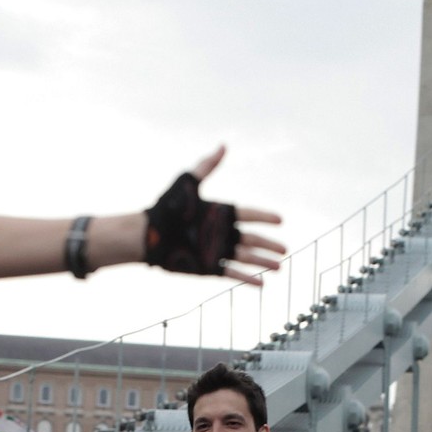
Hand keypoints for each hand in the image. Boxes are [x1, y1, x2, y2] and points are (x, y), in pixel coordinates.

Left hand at [143, 147, 285, 284]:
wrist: (148, 235)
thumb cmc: (165, 208)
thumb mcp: (187, 184)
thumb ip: (206, 166)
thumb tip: (223, 146)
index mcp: (219, 213)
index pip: (248, 214)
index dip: (264, 217)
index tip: (280, 220)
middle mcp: (220, 233)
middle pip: (251, 239)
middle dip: (268, 244)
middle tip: (284, 249)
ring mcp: (215, 251)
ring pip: (245, 257)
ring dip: (263, 262)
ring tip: (279, 267)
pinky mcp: (208, 267)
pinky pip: (231, 273)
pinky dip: (247, 279)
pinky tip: (261, 284)